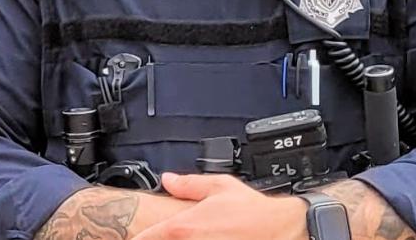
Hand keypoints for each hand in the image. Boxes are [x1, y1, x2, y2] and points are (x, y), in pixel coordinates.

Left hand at [130, 173, 305, 239]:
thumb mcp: (219, 187)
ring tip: (196, 235)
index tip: (132, 236)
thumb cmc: (253, 212)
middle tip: (171, 233)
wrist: (283, 230)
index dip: (136, 237)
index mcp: (182, 228)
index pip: (144, 238)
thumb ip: (188, 185)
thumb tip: (167, 180)